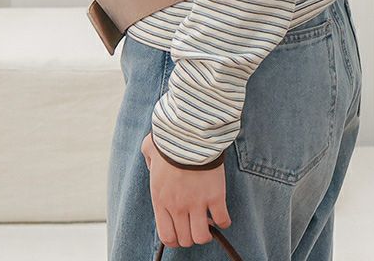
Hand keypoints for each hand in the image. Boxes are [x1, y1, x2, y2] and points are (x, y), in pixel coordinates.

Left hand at [141, 131, 231, 248]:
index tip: (181, 233)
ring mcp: (197, 203)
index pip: (167, 236)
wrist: (189, 134)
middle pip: (185, 239)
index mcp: (161, 200)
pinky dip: (224, 221)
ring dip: (206, 233)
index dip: (175, 239)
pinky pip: (222, 219)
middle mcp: (178, 207)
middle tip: (195, 225)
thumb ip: (149, 161)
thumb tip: (153, 164)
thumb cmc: (168, 140)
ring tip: (209, 224)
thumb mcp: (150, 152)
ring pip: (202, 236)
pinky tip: (222, 216)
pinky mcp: (216, 196)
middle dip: (190, 236)